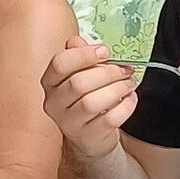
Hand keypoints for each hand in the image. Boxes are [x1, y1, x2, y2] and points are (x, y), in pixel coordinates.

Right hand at [40, 34, 143, 159]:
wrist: (91, 136)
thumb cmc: (85, 100)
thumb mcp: (80, 75)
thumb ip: (79, 57)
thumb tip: (77, 41)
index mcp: (50, 83)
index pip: (60, 64)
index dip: (84, 55)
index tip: (105, 52)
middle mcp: (54, 104)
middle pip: (78, 83)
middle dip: (107, 73)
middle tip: (125, 70)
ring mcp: (69, 123)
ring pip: (92, 103)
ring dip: (117, 89)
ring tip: (129, 83)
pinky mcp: (87, 137)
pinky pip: (109, 119)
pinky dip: (125, 106)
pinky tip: (130, 99)